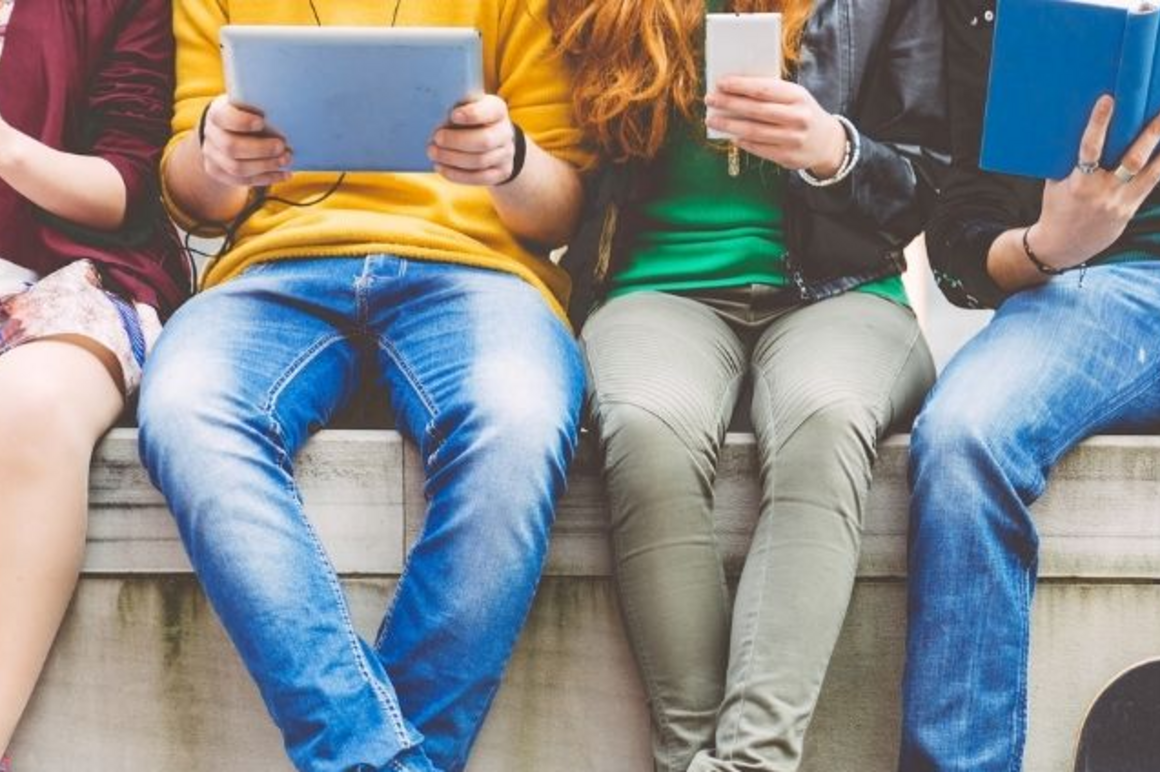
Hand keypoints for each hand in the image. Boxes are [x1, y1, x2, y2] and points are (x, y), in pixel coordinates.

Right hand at [198, 95, 292, 188]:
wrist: (228, 130)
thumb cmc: (247, 114)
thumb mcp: (250, 104)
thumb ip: (260, 107)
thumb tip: (286, 114)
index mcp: (217, 113)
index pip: (223, 118)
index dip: (242, 122)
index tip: (262, 122)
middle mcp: (211, 134)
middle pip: (231, 147)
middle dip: (260, 149)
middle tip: (282, 147)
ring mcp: (212, 156)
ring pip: (237, 168)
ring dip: (265, 166)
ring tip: (286, 160)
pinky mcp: (218, 172)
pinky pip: (242, 181)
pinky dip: (267, 179)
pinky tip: (284, 174)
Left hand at [429, 95, 518, 186]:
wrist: (495, 142)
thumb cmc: (472, 120)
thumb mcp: (468, 106)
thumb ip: (456, 105)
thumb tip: (432, 110)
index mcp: (497, 110)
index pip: (490, 111)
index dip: (473, 114)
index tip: (453, 115)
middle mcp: (505, 132)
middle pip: (484, 141)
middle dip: (456, 141)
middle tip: (436, 138)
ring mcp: (505, 155)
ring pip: (480, 161)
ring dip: (452, 159)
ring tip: (432, 153)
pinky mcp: (501, 173)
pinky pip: (479, 178)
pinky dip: (457, 174)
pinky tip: (440, 167)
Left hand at [705, 76, 845, 175]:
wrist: (827, 142)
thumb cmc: (802, 113)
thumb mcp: (795, 97)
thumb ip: (771, 93)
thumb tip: (734, 91)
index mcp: (798, 96)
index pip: (764, 89)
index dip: (740, 86)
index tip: (721, 83)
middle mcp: (797, 117)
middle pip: (755, 110)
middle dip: (729, 104)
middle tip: (710, 100)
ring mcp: (793, 139)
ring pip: (754, 131)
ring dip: (729, 125)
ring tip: (712, 119)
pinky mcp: (787, 157)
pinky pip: (758, 148)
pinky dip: (742, 141)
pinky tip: (731, 136)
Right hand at [1031, 95, 1159, 269]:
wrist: (1062, 246)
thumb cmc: (1057, 209)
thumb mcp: (1056, 184)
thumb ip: (1070, 162)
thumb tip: (1082, 131)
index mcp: (1079, 185)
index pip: (1090, 149)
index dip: (1098, 123)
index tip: (1107, 100)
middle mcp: (1102, 193)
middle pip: (1132, 160)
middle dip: (1149, 135)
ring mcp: (1120, 202)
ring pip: (1151, 172)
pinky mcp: (1130, 210)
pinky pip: (1151, 183)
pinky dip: (1159, 166)